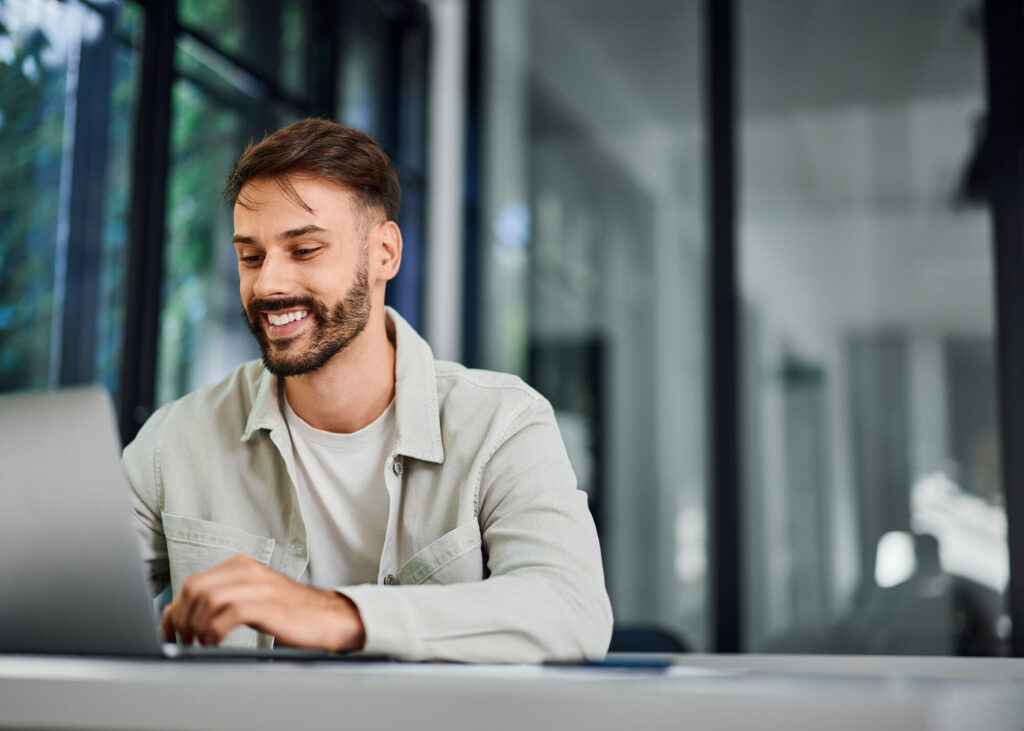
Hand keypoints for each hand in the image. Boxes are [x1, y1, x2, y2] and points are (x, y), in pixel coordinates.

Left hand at [160, 554, 365, 650]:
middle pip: (194, 589)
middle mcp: (247, 570)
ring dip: (196, 627)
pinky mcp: (267, 604)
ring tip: (200, 644)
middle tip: (184, 641)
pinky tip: (216, 644)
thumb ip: (220, 601)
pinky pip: (227, 614)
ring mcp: (258, 585)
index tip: (168, 632)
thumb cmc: (290, 613)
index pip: (192, 583)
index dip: (173, 610)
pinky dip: (214, 632)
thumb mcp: (251, 600)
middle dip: (181, 619)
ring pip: (207, 599)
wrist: (329, 617)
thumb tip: (181, 616)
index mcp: (241, 565)